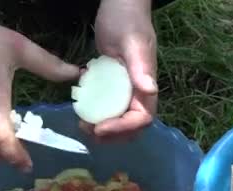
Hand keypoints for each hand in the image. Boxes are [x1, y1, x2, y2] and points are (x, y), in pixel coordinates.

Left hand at [83, 0, 157, 140]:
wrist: (119, 4)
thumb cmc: (128, 20)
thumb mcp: (132, 42)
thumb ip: (141, 67)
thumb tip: (150, 90)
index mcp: (147, 85)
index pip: (142, 118)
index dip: (122, 128)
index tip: (100, 127)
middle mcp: (139, 92)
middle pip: (132, 126)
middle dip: (112, 135)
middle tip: (88, 129)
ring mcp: (126, 90)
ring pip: (119, 120)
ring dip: (103, 129)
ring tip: (83, 123)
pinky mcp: (113, 86)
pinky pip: (108, 108)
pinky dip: (96, 115)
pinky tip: (81, 111)